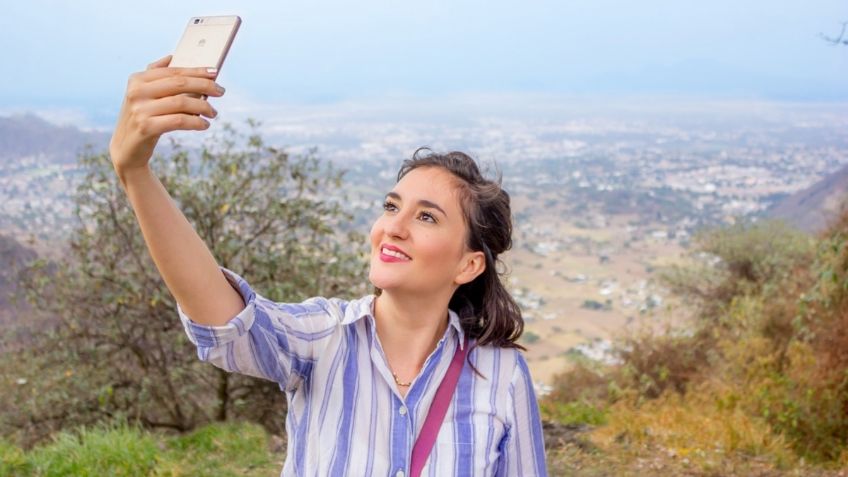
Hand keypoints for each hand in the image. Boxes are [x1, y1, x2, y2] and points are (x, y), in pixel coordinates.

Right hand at [109, 55, 224, 178]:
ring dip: (203, 107)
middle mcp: (136, 92)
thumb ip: (155, 75)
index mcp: (137, 79)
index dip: (196, 71)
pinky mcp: (146, 127)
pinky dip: (196, 122)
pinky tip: (205, 125)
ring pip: (181, 103)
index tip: (215, 72)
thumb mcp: (143, 95)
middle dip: (204, 86)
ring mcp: (140, 110)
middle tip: (221, 91)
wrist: (126, 149)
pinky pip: (179, 121)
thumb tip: (171, 57)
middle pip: (179, 84)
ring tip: (213, 112)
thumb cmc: (141, 118)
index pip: (173, 71)